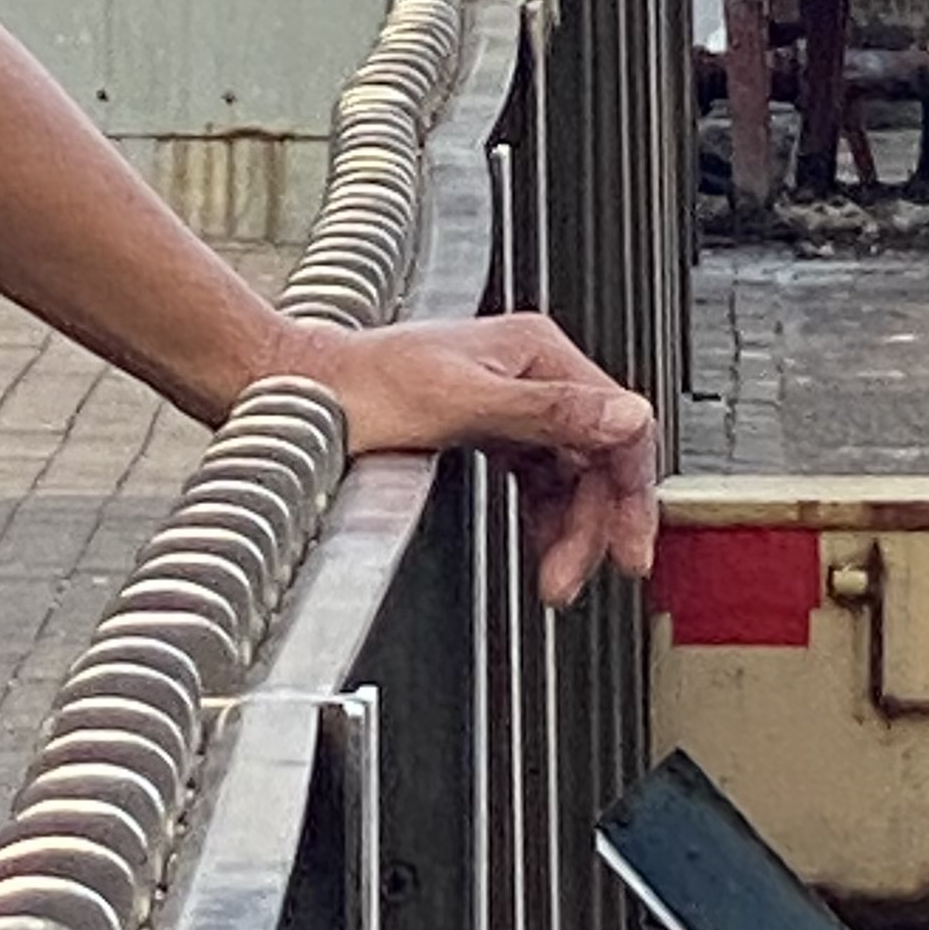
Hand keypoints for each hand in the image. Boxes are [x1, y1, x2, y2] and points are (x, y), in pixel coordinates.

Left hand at [273, 311, 660, 609]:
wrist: (297, 395)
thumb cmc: (357, 389)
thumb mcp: (461, 403)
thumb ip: (548, 411)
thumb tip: (626, 417)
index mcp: (536, 350)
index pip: (617, 423)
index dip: (631, 491)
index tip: (630, 547)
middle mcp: (530, 370)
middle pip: (595, 455)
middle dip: (592, 523)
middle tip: (580, 577)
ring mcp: (509, 400)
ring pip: (568, 473)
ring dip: (568, 529)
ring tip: (555, 580)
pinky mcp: (487, 428)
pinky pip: (537, 478)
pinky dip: (543, 518)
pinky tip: (540, 549)